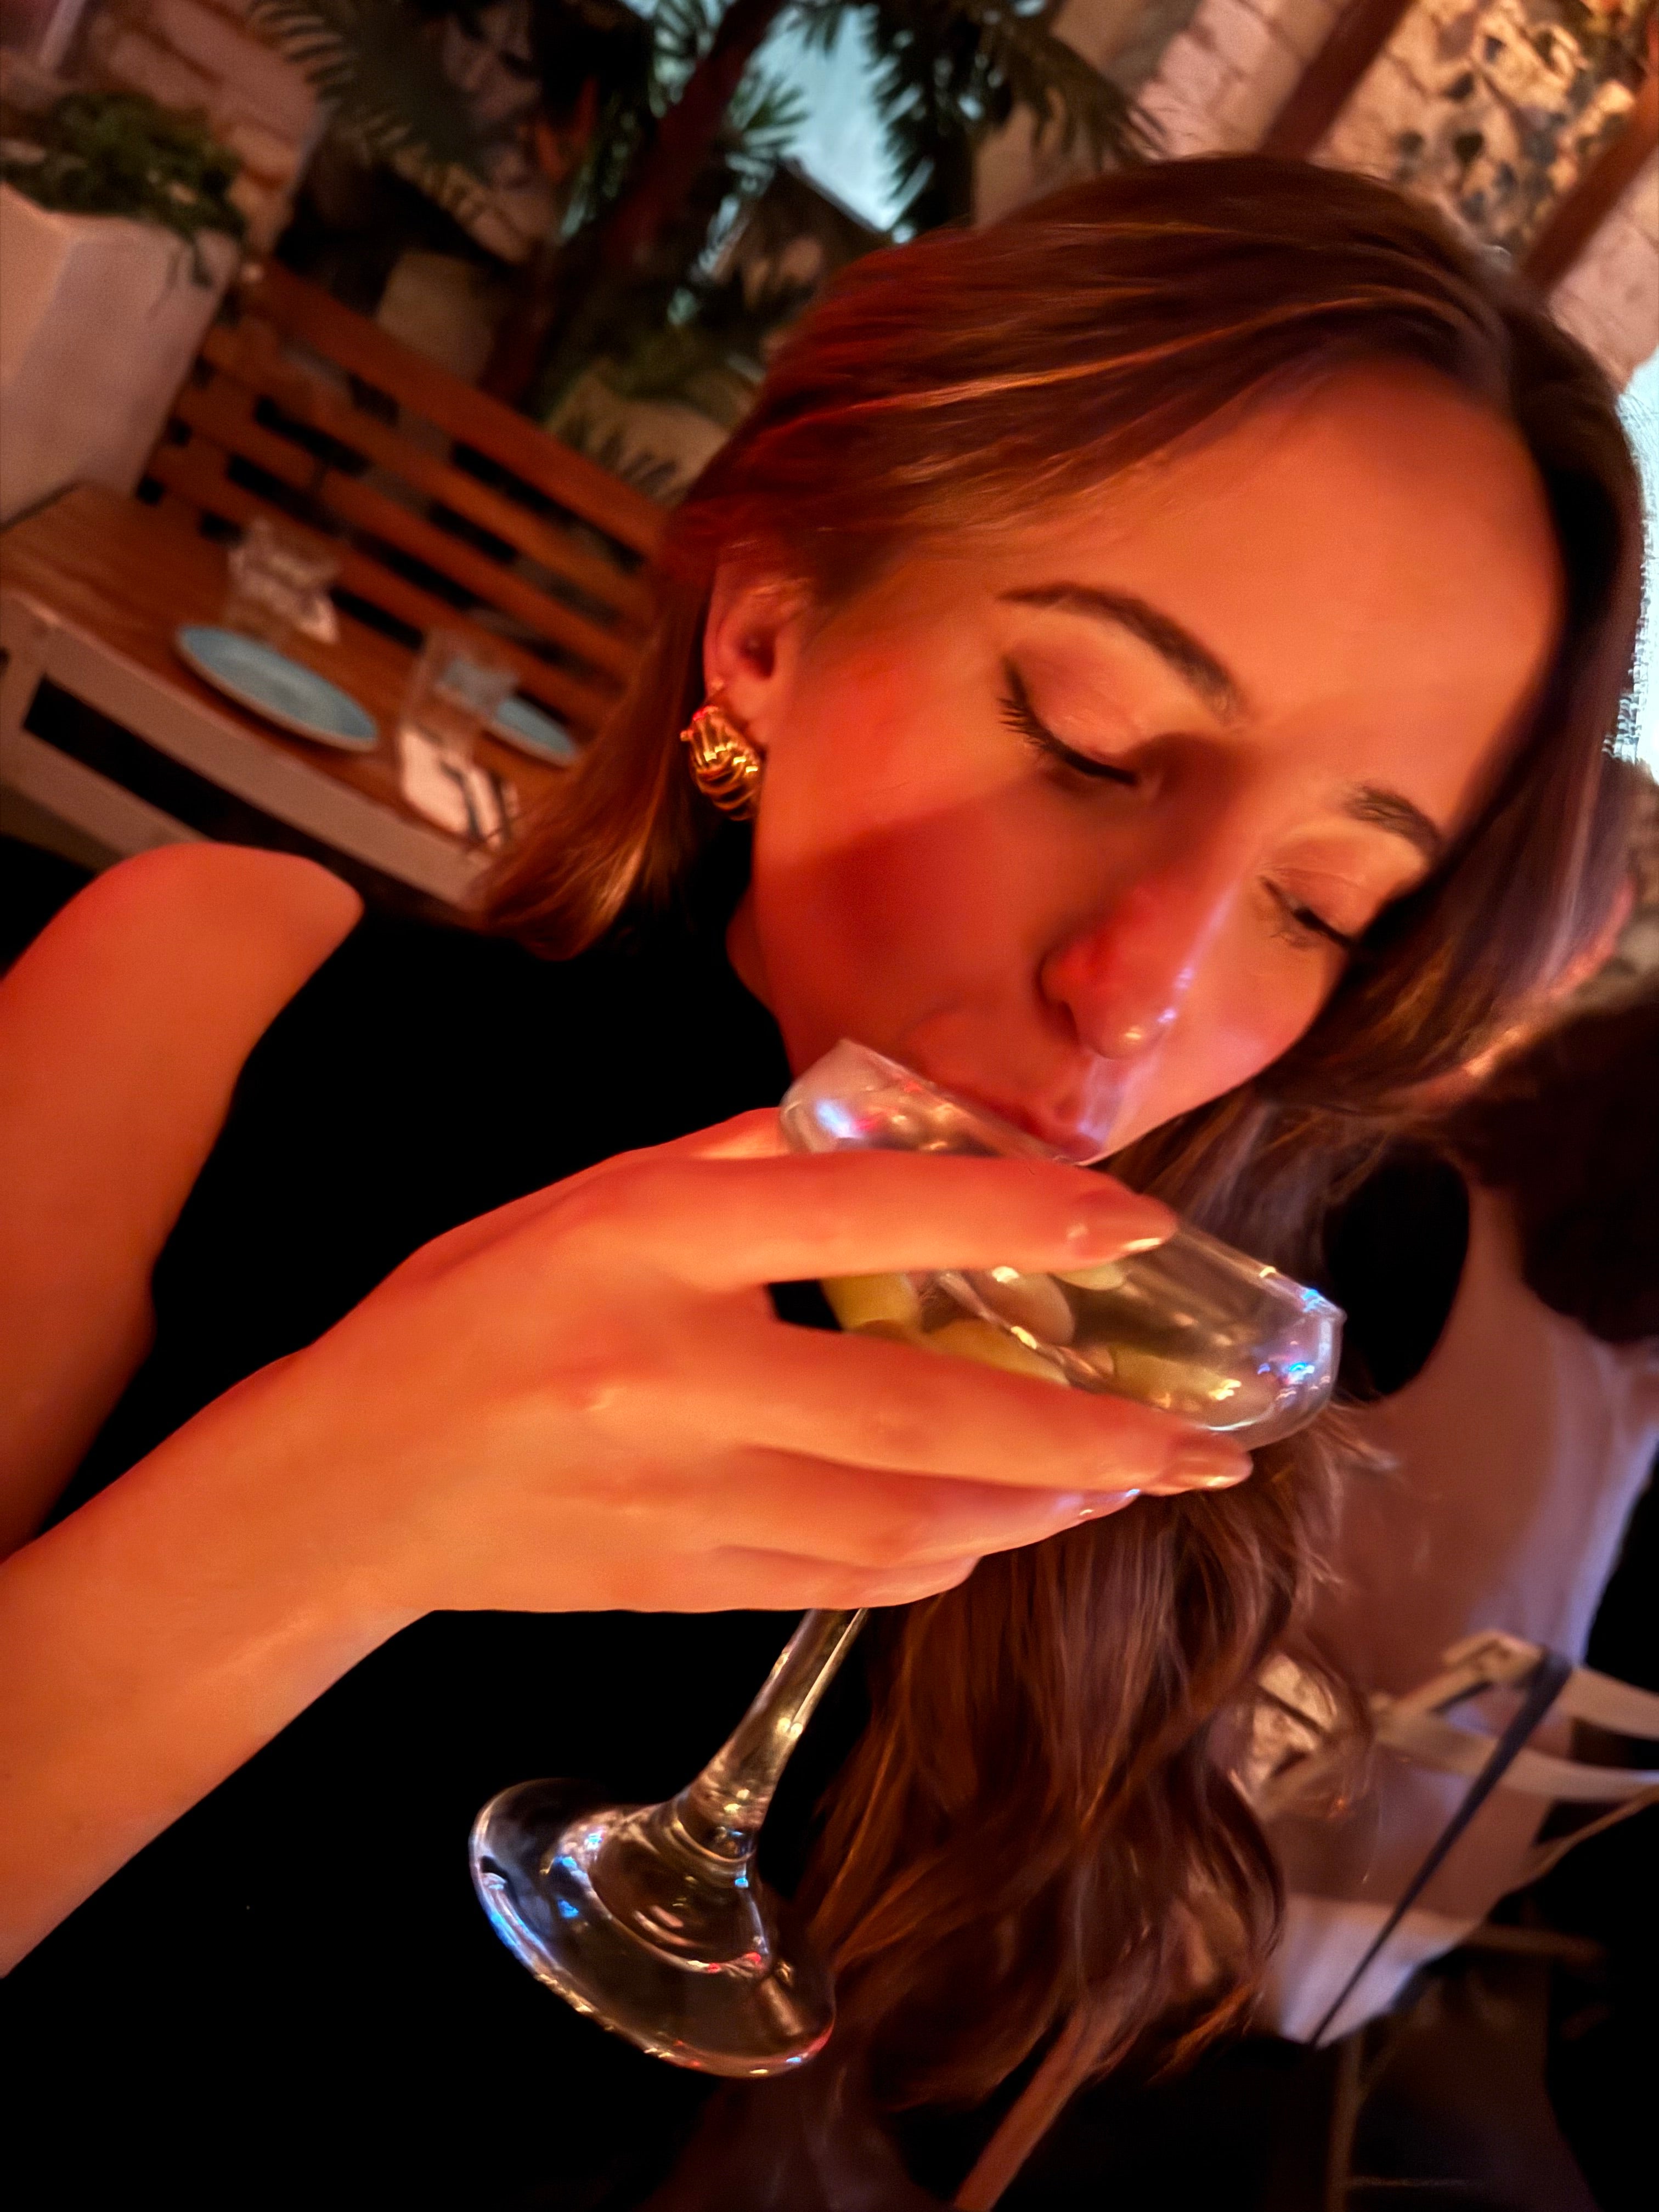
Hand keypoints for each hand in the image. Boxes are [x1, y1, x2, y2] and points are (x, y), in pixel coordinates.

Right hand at [246, 1111, 1249, 1620]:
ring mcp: (677, 1497)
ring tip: (1124, 1484)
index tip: (1134, 1226)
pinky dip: (939, 1561)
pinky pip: (844, 1583)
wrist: (346, 1485)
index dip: (1014, 1220)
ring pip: (901, 1519)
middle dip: (1085, 1435)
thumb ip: (734, 1164)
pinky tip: (993, 1533)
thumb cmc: (467, 1312)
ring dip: (1032, 1506)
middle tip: (1203, 1442)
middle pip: (918, 1410)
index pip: (865, 1214)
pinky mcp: (677, 1588)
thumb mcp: (582, 1198)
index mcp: (648, 1241)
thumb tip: (881, 1136)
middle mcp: (674, 1372)